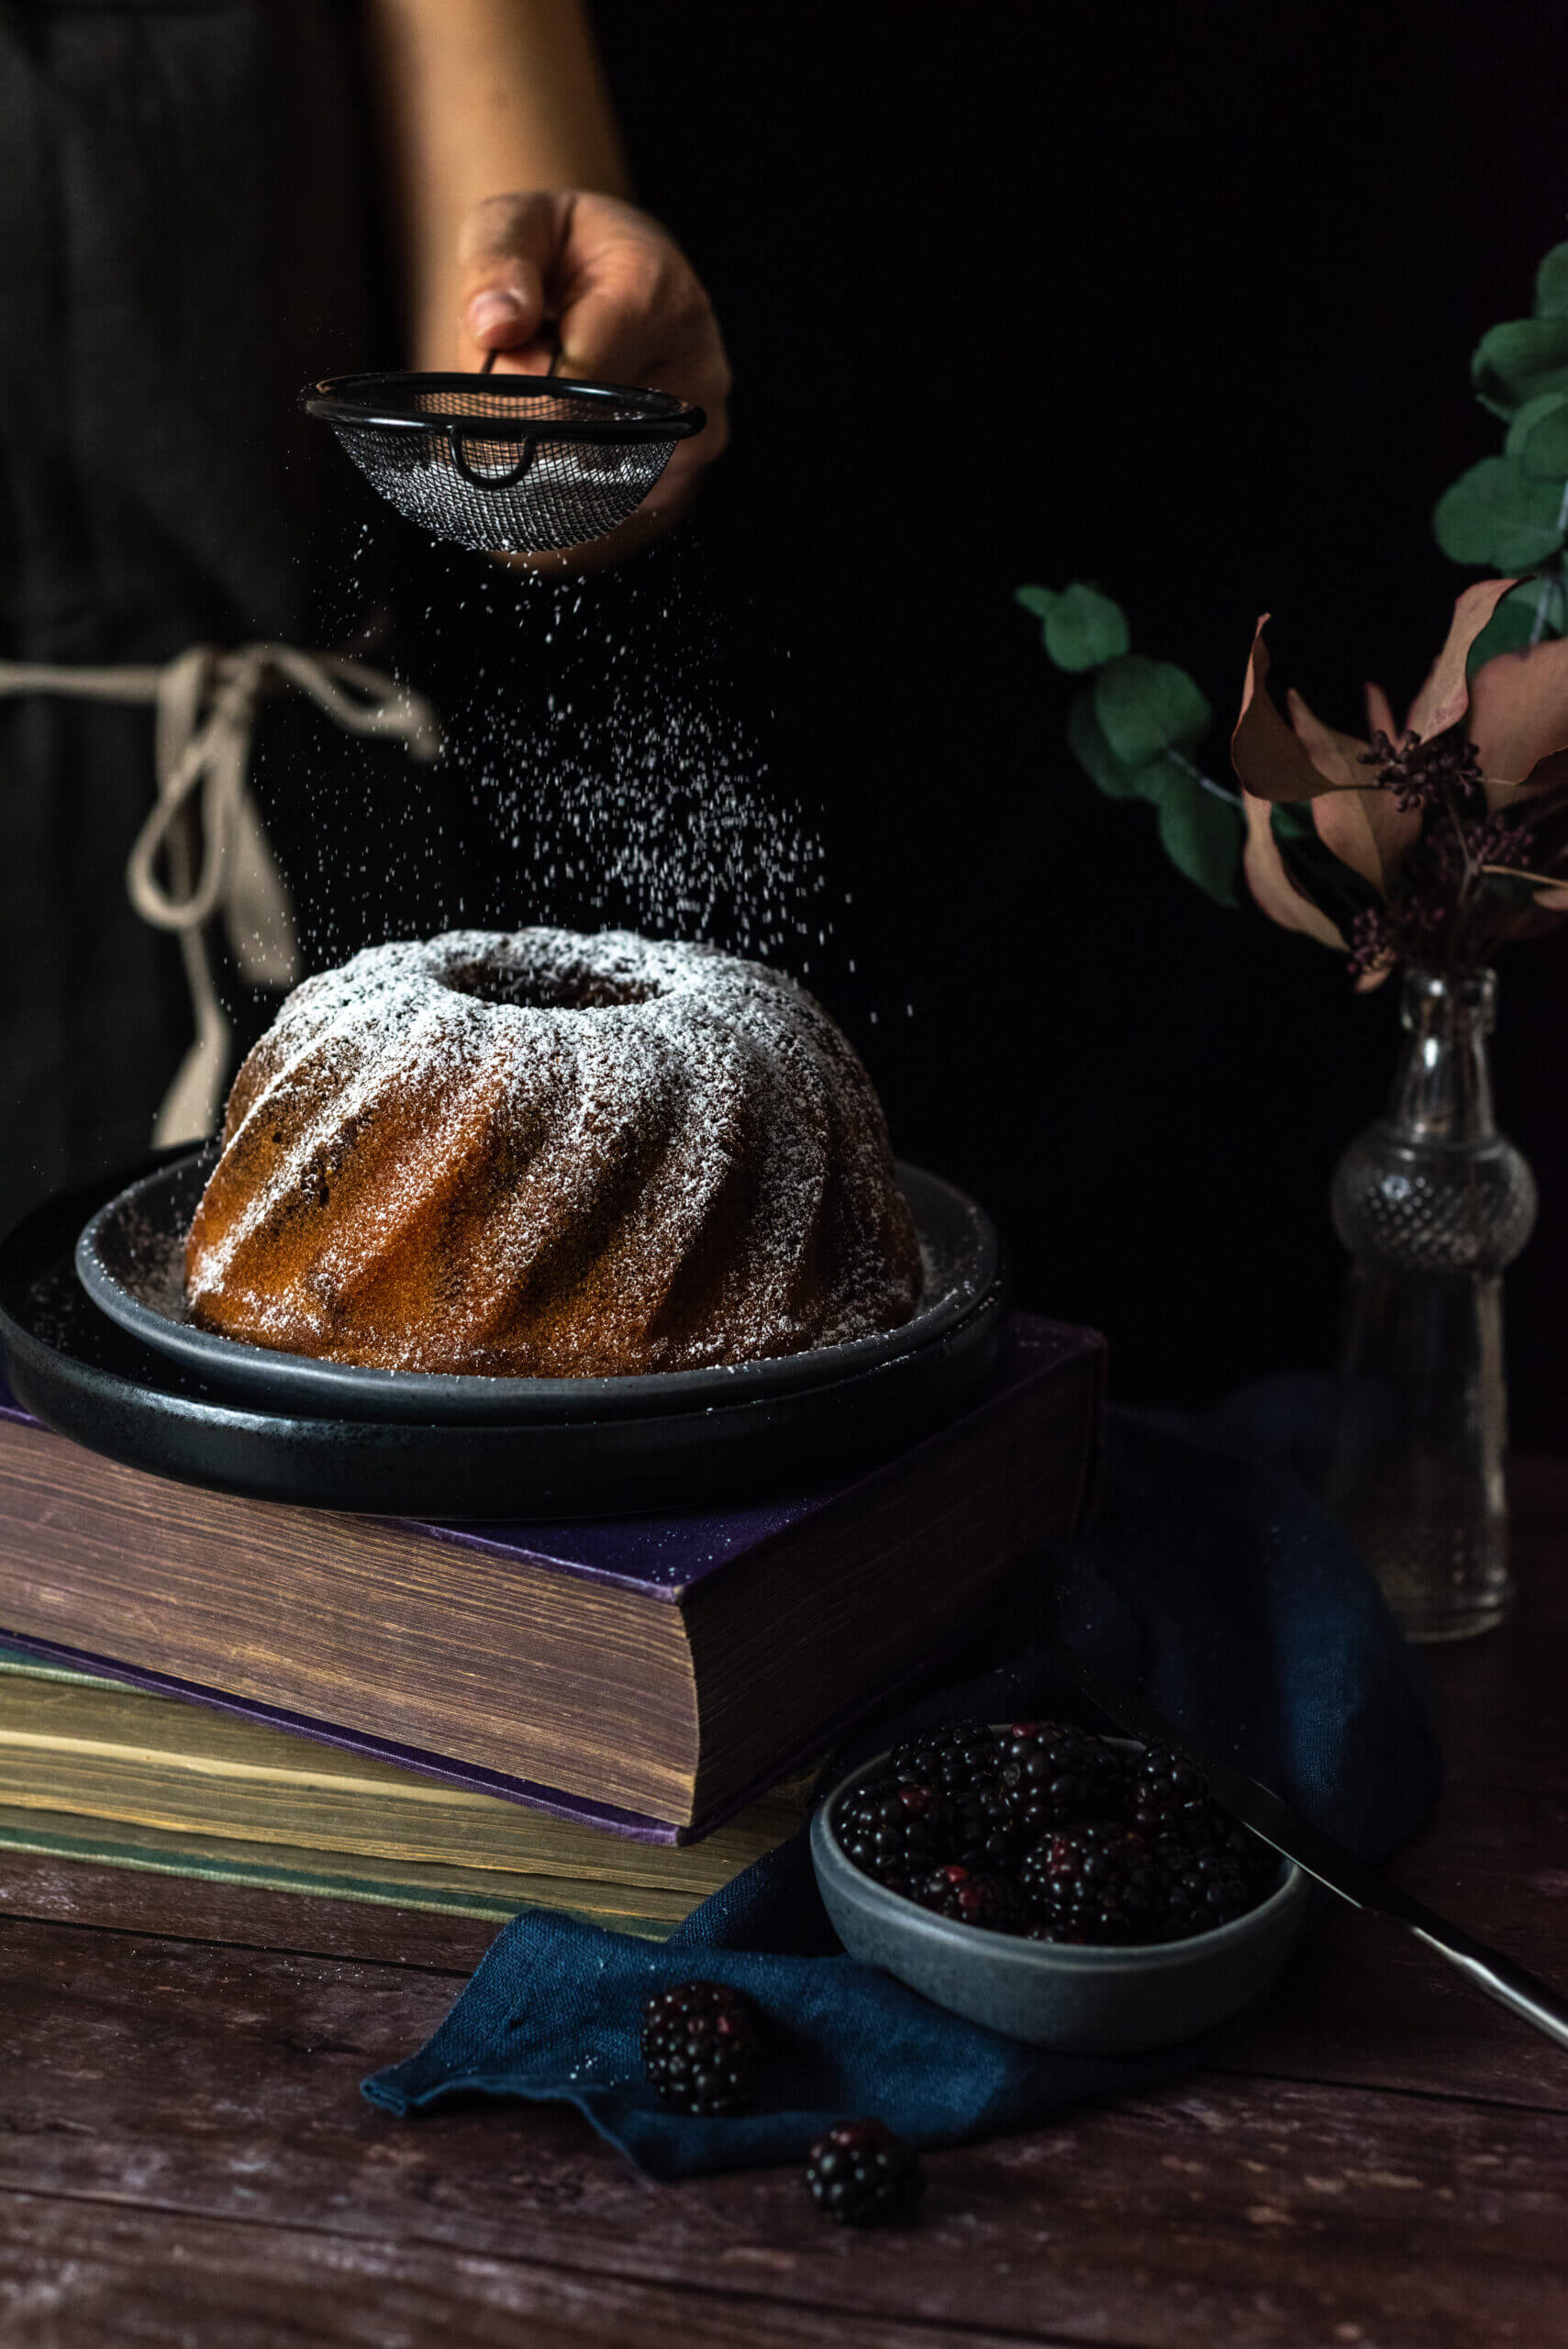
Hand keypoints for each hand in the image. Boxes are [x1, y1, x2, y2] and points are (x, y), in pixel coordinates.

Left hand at [458, 190, 730, 560]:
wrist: (616, 267)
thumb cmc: (559, 245)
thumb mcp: (515, 222)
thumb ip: (496, 265)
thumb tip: (493, 326)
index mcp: (655, 293)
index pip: (574, 384)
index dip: (515, 400)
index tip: (484, 392)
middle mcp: (695, 365)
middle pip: (585, 440)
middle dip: (531, 427)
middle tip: (519, 382)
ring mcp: (700, 423)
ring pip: (600, 479)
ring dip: (556, 456)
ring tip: (558, 396)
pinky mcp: (691, 463)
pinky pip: (619, 501)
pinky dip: (582, 479)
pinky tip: (580, 427)